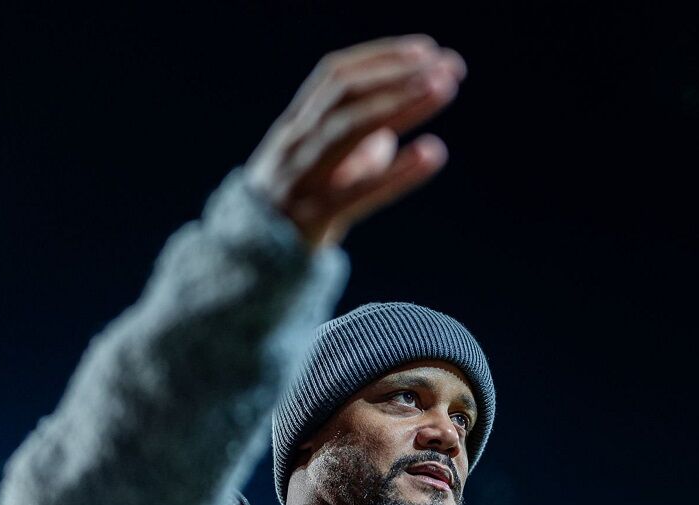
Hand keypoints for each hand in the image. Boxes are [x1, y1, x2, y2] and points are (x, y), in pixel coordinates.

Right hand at [244, 34, 465, 249]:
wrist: (248, 260)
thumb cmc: (291, 205)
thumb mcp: (316, 167)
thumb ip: (351, 147)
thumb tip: (388, 136)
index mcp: (296, 123)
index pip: (336, 74)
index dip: (381, 57)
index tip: (427, 50)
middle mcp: (295, 142)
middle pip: (346, 93)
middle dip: (399, 73)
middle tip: (449, 66)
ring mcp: (301, 177)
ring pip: (349, 129)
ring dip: (400, 103)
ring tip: (443, 89)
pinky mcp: (314, 215)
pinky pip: (360, 190)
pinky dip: (398, 170)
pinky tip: (433, 153)